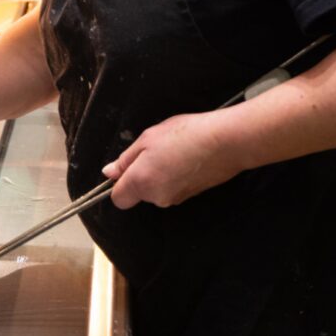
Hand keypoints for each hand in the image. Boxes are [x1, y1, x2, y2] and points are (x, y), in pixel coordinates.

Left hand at [102, 111, 245, 209]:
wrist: (227, 142)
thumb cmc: (185, 135)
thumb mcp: (148, 139)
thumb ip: (126, 160)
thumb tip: (109, 173)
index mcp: (142, 183)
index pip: (118, 199)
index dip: (119, 183)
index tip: (129, 166)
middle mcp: (158, 198)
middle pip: (140, 193)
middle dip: (143, 175)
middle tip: (156, 150)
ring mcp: (177, 199)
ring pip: (159, 190)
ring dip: (162, 174)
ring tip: (175, 151)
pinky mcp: (192, 196)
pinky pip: (175, 187)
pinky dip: (177, 175)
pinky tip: (188, 158)